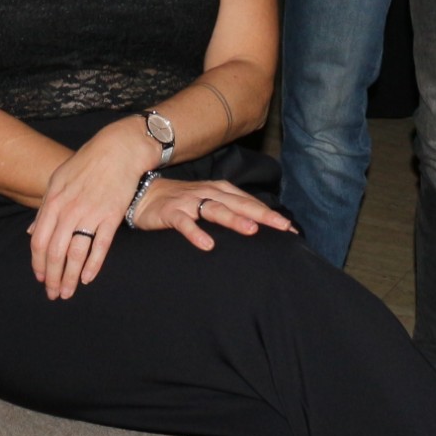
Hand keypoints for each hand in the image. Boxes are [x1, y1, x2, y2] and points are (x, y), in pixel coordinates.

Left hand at [26, 118, 159, 299]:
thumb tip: (30, 232)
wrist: (117, 150)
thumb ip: (44, 208)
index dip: (37, 263)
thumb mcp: (58, 181)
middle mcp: (69, 210)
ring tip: (66, 293)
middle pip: (54, 252)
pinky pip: (99, 246)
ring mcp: (90, 214)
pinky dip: (92, 266)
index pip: (38, 241)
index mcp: (53, 202)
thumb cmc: (86, 164)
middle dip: (51, 277)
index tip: (39, 278)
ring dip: (69, 278)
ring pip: (74, 254)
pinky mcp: (111, 216)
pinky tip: (87, 279)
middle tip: (52, 294)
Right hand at [127, 177, 295, 248]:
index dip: (270, 215)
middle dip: (262, 215)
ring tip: (252, 230)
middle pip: (239, 204)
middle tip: (283, 227)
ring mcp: (190, 202)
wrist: (145, 195)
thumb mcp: (210, 201)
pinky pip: (185, 224)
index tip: (290, 230)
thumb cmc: (183, 201)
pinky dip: (196, 233)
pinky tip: (207, 245)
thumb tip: (258, 224)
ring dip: (234, 220)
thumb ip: (231, 210)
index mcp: (221, 191)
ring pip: (216, 210)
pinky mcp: (172, 213)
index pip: (250, 203)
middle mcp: (208, 193)